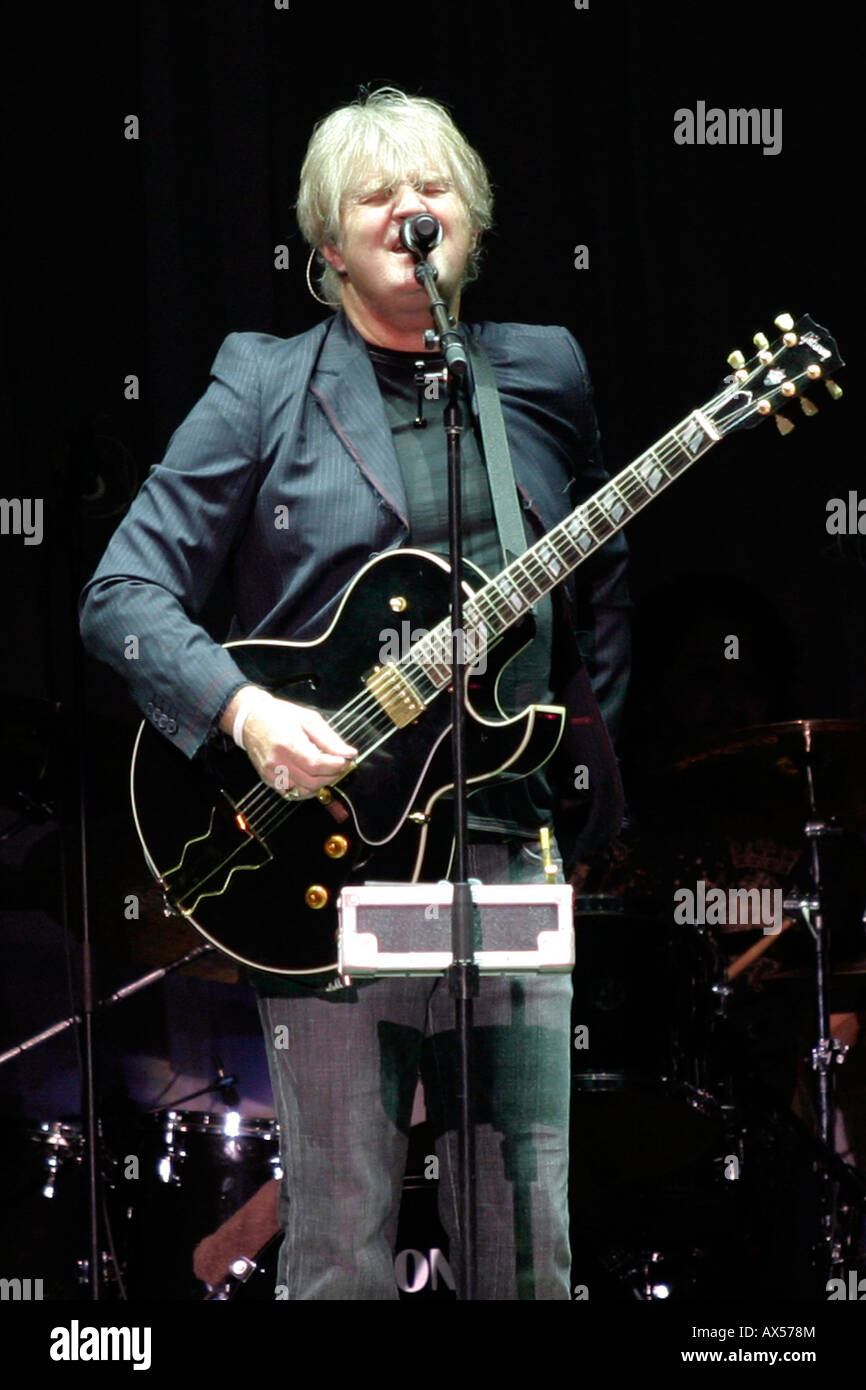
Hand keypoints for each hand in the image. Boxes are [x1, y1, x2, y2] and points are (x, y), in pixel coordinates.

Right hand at [222, 686, 356, 797]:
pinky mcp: (268, 780)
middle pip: (312, 781)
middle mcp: (277, 762)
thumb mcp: (309, 720)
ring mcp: (271, 773)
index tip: (346, 761)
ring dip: (320, 784)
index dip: (335, 766)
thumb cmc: (280, 716)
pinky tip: (312, 777)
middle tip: (340, 766)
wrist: (251, 720)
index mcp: (287, 744)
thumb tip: (349, 754)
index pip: (316, 765)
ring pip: (304, 791)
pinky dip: (306, 789)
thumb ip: (330, 740)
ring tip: (327, 771)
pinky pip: (292, 793)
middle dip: (332, 776)